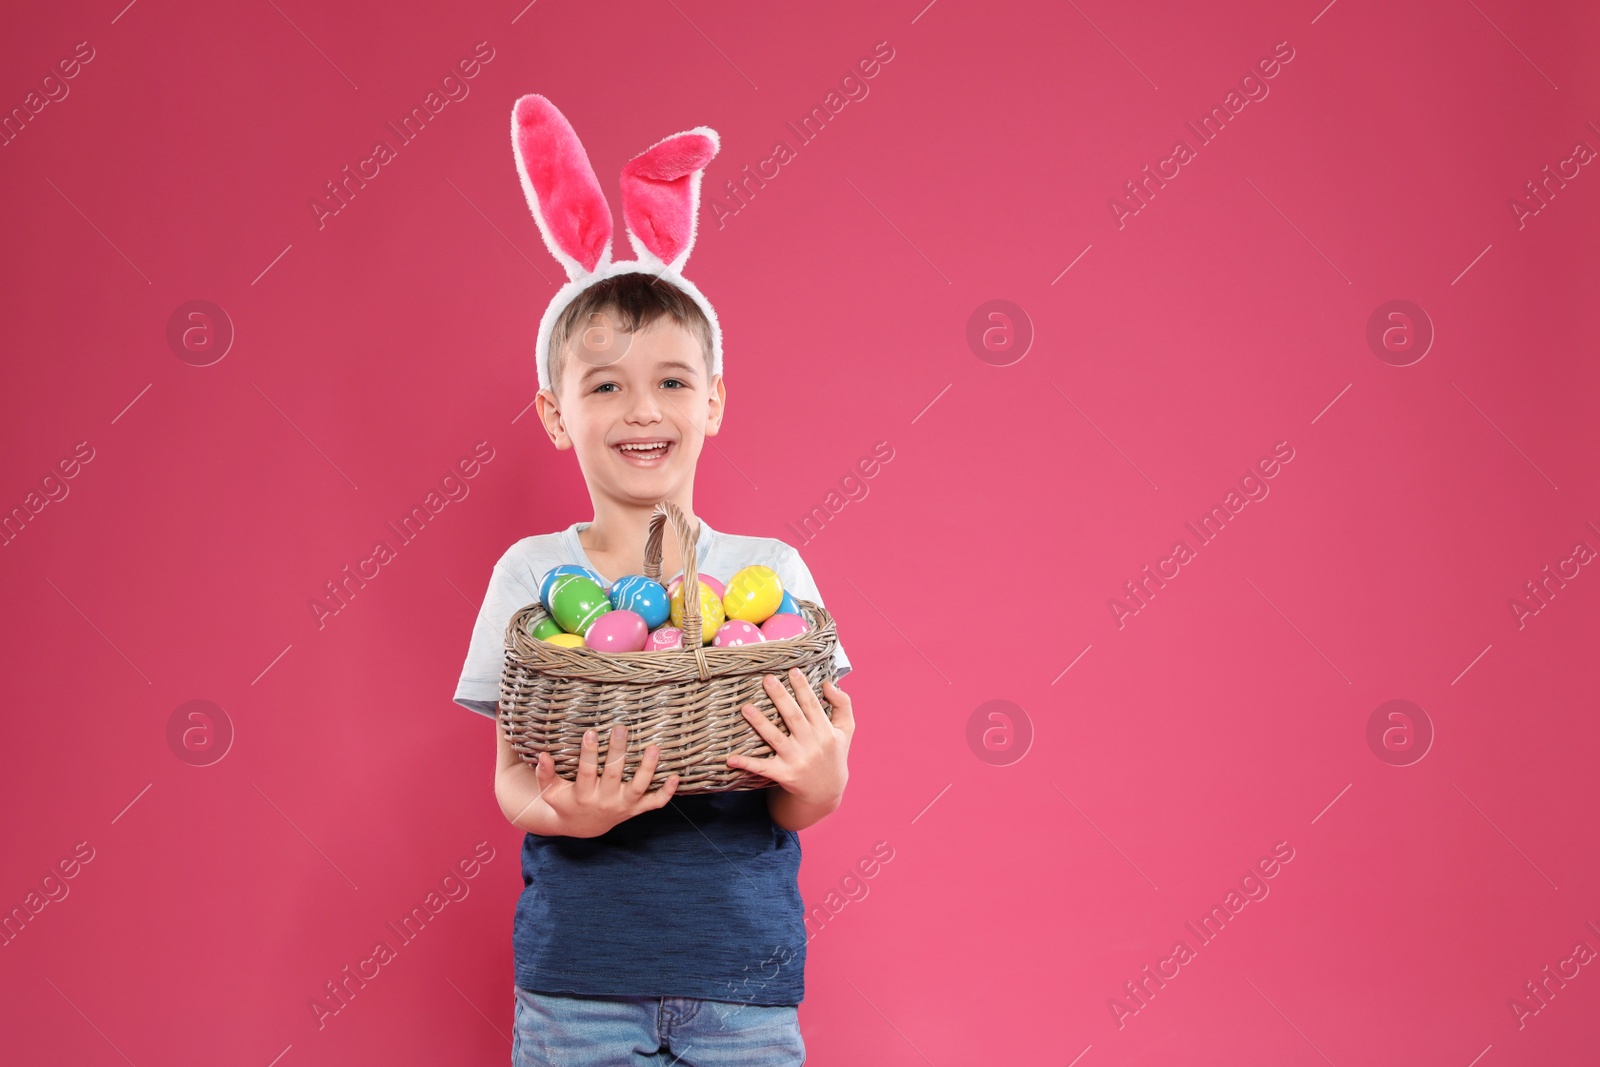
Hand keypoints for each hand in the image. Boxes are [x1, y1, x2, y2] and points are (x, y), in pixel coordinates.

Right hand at [534, 725, 678, 837]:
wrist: (582, 826)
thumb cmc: (565, 802)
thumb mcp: (550, 792)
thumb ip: (544, 774)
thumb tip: (542, 755)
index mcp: (583, 795)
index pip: (586, 772)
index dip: (589, 753)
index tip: (591, 732)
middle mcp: (605, 801)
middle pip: (614, 775)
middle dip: (617, 751)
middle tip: (620, 728)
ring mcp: (623, 806)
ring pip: (638, 788)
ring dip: (647, 769)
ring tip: (654, 748)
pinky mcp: (636, 809)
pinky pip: (654, 803)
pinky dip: (666, 792)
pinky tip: (675, 776)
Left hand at [726, 668, 853, 807]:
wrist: (826, 792)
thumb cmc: (834, 754)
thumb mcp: (845, 730)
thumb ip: (842, 704)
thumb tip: (827, 684)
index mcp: (825, 731)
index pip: (812, 705)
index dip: (802, 687)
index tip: (792, 671)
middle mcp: (811, 744)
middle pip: (793, 717)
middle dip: (780, 697)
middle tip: (767, 679)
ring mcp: (797, 760)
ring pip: (776, 738)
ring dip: (760, 723)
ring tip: (746, 708)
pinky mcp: (784, 775)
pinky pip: (763, 767)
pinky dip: (747, 764)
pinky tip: (730, 759)